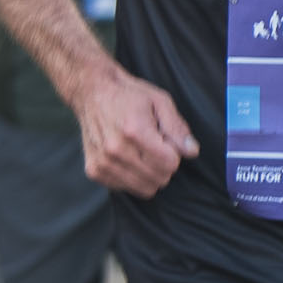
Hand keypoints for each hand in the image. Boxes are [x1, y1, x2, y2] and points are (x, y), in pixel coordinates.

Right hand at [76, 63, 198, 195]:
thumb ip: (177, 127)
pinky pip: (126, 189)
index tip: (164, 140)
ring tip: (140, 153)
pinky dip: (132, 178)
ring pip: (145, 188)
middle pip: (160, 178)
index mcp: (135, 131)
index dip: (174, 153)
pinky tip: (127, 158)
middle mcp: (116, 150)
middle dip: (164, 165)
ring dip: (149, 174)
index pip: (170, 164)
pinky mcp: (94, 170)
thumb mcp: (160, 101)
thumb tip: (191, 152)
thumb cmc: (128, 96)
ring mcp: (103, 162)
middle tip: (154, 146)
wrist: (91, 93)